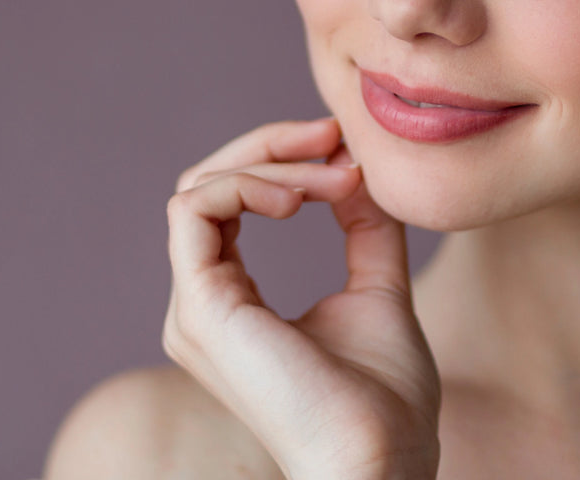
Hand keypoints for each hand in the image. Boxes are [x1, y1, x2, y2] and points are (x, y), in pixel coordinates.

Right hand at [163, 118, 440, 479]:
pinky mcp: (201, 309)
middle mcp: (203, 304)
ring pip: (199, 188)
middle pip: (207, 184)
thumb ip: (364, 227)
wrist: (382, 457)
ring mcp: (195, 308)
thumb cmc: (384, 398)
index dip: (282, 157)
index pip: (229, 200)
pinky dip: (249, 182)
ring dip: (272, 162)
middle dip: (273, 144)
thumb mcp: (377, 287)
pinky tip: (302, 196)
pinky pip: (195, 209)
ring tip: (336, 176)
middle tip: (334, 133)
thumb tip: (356, 166)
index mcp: (233, 302)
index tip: (344, 145)